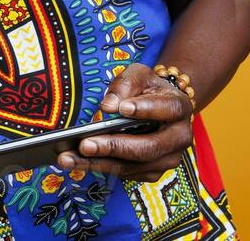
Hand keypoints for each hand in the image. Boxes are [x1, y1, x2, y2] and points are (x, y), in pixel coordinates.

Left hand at [54, 64, 193, 181]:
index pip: (168, 108)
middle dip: (114, 146)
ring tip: (69, 158)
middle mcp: (179, 138)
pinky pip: (125, 174)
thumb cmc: (148, 89)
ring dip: (99, 163)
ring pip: (132, 166)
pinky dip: (100, 168)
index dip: (146, 109)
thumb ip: (125, 84)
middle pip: (148, 147)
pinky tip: (78, 162)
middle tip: (84, 144)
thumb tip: (109, 107)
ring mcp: (167, 159)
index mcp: (180, 107)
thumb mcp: (139, 75)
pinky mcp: (152, 173)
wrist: (161, 107)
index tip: (122, 108)